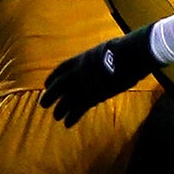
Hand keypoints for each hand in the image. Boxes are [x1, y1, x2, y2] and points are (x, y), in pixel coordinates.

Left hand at [40, 25, 158, 126]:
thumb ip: (99, 58)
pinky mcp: (94, 96)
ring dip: (59, 109)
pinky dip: (72, 117)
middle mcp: (78, 72)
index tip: (47, 85)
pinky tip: (68, 124)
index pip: (61, 69)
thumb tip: (104, 60)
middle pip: (58, 86)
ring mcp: (85, 84)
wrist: (130, 55)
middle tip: (43, 104)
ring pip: (66, 100)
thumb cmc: (124, 50)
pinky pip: (79, 109)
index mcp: (81, 59)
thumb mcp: (105, 50)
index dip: (53, 78)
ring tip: (56, 116)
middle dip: (49, 95)